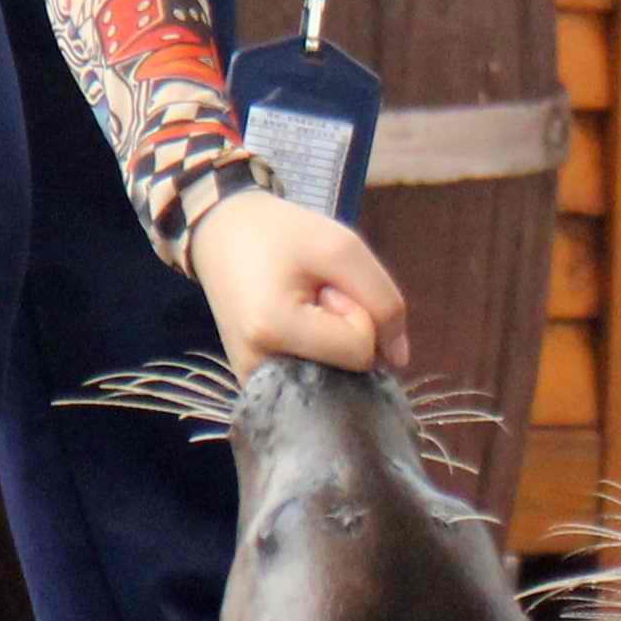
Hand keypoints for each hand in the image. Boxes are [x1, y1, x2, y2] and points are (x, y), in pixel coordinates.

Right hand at [187, 188, 410, 375]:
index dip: (357, 311)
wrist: (222, 234)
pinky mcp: (256, 387)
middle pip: (348, 369)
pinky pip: (316, 381)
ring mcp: (254, 384)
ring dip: (332, 340)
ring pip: (335, 377)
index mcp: (271, 330)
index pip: (360, 350)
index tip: (325, 285)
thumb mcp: (342, 246)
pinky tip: (295, 325)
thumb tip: (398, 360)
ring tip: (299, 306)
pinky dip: (319, 353)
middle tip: (310, 293)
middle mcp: (257, 370)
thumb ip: (383, 300)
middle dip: (344, 327)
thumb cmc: (281, 233)